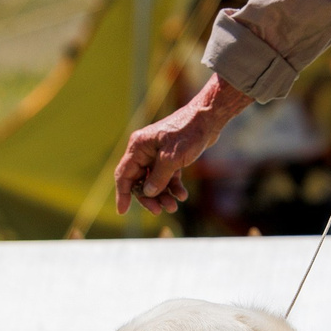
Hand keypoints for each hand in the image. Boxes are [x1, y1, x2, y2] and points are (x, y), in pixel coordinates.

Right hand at [113, 76, 250, 214]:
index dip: (122, 194)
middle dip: (149, 197)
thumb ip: (159, 178)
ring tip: (174, 206)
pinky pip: (167, 177)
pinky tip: (182, 196)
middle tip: (159, 211)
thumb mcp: (172, 158)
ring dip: (162, 195)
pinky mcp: (170, 157)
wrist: (208, 119)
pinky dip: (173, 187)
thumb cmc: (189, 133)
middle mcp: (145, 150)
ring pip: (154, 181)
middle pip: (140, 180)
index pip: (124, 174)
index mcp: (139, 146)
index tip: (122, 212)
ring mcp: (157, 154)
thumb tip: (148, 193)